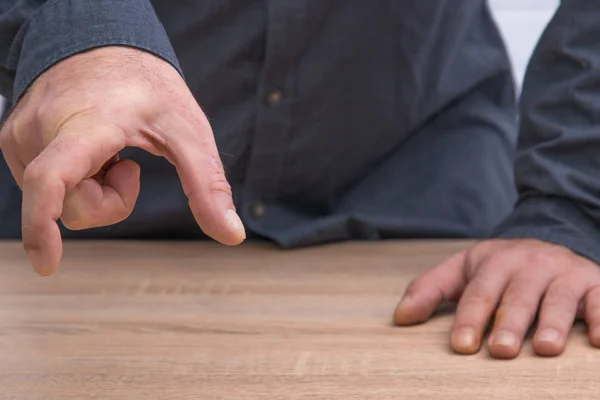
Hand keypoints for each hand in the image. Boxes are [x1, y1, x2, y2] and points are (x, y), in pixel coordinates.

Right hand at [0, 47, 245, 275]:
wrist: (105, 45)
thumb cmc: (149, 88)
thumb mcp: (189, 132)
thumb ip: (208, 185)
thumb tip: (232, 236)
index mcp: (85, 124)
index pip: (52, 179)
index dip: (44, 225)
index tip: (46, 264)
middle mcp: (40, 130)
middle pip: (71, 206)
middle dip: (109, 201)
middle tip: (128, 164)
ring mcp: (21, 135)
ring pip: (56, 200)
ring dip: (90, 188)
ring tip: (106, 149)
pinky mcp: (14, 140)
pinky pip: (44, 186)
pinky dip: (74, 179)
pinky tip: (89, 150)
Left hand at [394, 239, 599, 357]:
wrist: (548, 242)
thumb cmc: (498, 267)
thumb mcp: (461, 270)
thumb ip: (429, 290)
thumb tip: (399, 319)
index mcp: (495, 261)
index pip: (479, 293)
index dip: (470, 320)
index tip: (462, 347)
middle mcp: (530, 265)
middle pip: (518, 298)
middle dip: (510, 324)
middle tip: (501, 350)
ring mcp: (565, 273)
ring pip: (559, 299)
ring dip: (554, 324)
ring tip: (545, 348)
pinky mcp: (594, 283)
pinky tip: (599, 342)